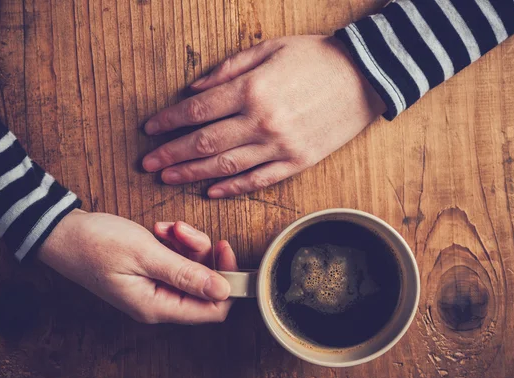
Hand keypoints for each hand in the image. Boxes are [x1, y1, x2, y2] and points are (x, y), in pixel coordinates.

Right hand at [38, 210, 237, 323]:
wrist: (61, 232)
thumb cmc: (95, 243)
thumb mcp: (146, 253)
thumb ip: (186, 273)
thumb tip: (223, 290)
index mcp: (157, 306)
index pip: (213, 310)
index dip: (225, 281)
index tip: (223, 249)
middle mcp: (157, 302)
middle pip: (203, 285)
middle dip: (201, 252)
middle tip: (183, 230)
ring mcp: (152, 288)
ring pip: (190, 268)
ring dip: (186, 243)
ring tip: (167, 227)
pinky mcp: (148, 273)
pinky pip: (175, 260)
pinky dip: (173, 241)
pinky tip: (160, 229)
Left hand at [142, 35, 385, 197]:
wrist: (366, 75)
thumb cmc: (315, 57)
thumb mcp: (268, 49)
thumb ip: (227, 70)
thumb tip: (193, 90)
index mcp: (251, 90)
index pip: (197, 111)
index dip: (169, 122)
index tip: (150, 130)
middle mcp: (261, 122)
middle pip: (204, 143)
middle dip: (171, 154)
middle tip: (147, 164)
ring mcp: (280, 146)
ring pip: (226, 166)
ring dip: (192, 174)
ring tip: (168, 178)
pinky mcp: (297, 162)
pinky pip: (258, 180)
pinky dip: (232, 188)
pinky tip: (211, 192)